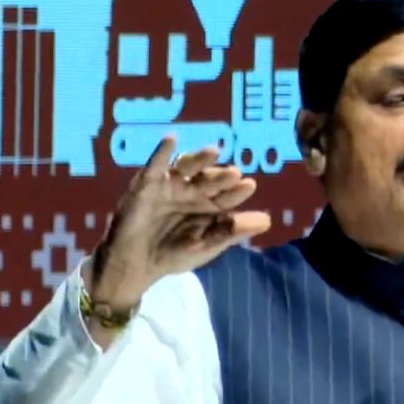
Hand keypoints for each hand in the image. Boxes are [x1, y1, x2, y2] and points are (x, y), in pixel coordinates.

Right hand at [89, 135, 271, 308]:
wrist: (135, 263)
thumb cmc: (173, 254)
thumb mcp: (206, 245)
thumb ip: (232, 232)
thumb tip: (268, 221)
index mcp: (209, 206)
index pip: (227, 196)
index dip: (237, 191)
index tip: (249, 185)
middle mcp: (192, 191)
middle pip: (209, 180)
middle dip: (221, 176)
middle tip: (234, 172)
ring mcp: (170, 185)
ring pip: (187, 168)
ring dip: (200, 159)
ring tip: (214, 152)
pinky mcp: (147, 184)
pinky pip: (155, 165)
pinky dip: (162, 152)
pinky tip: (171, 139)